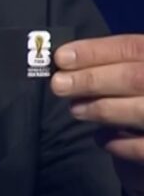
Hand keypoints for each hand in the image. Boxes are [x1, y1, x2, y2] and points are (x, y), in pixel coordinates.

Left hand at [51, 34, 143, 190]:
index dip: (95, 51)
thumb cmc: (142, 97)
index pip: (133, 47)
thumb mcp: (135, 74)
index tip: (61, 57)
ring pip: (140, 110)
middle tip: (59, 85)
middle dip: (92, 80)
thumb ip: (112, 67)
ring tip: (76, 109)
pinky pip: (141, 147)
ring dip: (101, 109)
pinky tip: (102, 138)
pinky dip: (119, 144)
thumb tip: (68, 63)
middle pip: (135, 77)